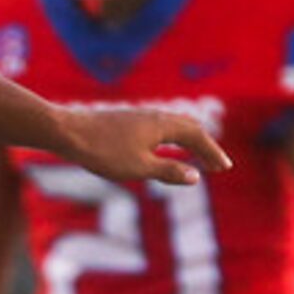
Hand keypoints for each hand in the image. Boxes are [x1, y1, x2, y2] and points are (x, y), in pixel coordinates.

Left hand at [55, 105, 233, 186]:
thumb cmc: (103, 152)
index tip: (225, 168)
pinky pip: (161, 126)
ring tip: (199, 155)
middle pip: (189, 128)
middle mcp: (155, 116)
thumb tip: (195, 176)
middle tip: (218, 164)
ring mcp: (141, 116)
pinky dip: (175, 137)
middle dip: (206, 146)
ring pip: (175, 125)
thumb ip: (169, 171)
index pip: (197, 137)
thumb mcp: (139, 168)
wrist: (69, 132)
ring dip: (191, 140)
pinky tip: (167, 147)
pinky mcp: (129, 120)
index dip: (213, 153)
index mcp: (162, 126)